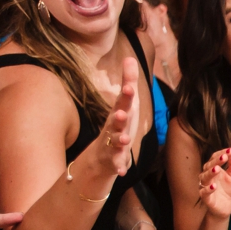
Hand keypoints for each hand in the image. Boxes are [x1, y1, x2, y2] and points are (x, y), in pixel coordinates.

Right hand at [91, 56, 140, 177]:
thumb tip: (130, 58)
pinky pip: (116, 164)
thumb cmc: (117, 126)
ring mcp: (112, 144)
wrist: (100, 157)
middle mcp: (113, 128)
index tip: (130, 86)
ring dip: (119, 141)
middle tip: (122, 113)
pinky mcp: (113, 160)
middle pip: (115, 121)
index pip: (123, 102)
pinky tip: (122, 171)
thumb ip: (128, 82)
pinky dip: (119, 167)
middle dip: (118, 117)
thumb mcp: (125, 105)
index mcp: (118, 114)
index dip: (126, 95)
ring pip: (115, 142)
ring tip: (124, 140)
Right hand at [198, 147, 230, 218]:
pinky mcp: (206, 198)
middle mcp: (207, 176)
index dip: (222, 153)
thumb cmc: (228, 189)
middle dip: (217, 161)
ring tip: (217, 169)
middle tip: (225, 156)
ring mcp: (205, 186)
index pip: (215, 158)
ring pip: (205, 177)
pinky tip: (214, 186)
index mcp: (214, 168)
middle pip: (209, 166)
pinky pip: (204, 192)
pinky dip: (208, 189)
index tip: (230, 150)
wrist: (226, 207)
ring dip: (210, 173)